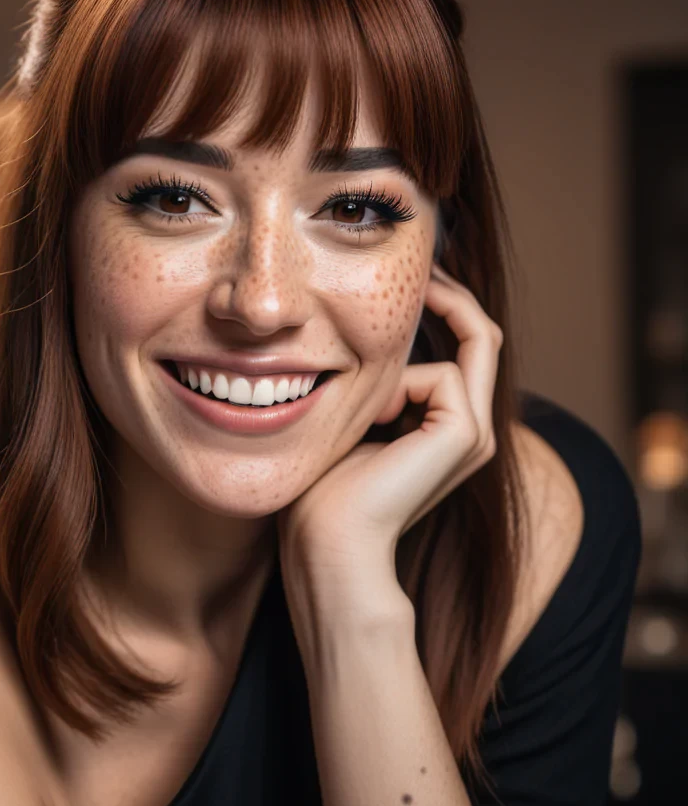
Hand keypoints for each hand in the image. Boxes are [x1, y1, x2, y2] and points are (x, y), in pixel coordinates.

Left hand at [276, 263, 503, 600]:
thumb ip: (372, 385)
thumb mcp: (349, 419)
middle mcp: (470, 429)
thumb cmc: (324, 488)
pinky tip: (372, 419)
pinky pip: (440, 371)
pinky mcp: (464, 434)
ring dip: (410, 347)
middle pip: (480, 334)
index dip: (442, 305)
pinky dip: (397, 383)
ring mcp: (474, 433)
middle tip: (419, 263)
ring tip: (369, 394)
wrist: (328, 542)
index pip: (461, 347)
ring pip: (473, 340)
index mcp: (446, 428)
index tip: (410, 277)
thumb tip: (362, 343)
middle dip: (451, 293)